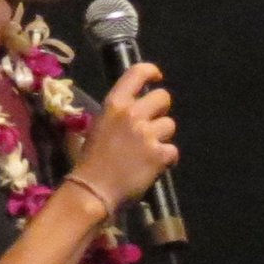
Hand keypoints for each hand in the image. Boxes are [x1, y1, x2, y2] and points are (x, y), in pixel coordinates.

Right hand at [70, 62, 177, 210]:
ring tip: (146, 151)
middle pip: (163, 98)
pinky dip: (166, 159)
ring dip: (162, 137)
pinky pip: (173, 150)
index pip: (137, 73)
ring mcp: (147, 134)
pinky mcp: (159, 154)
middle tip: (151, 125)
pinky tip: (152, 167)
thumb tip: (131, 109)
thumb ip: (116, 115)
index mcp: (114, 105)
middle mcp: (132, 114)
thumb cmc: (90, 161)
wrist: (93, 191)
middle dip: (161, 111)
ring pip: (170, 125)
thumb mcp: (97, 128)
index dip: (151, 72)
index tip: (157, 78)